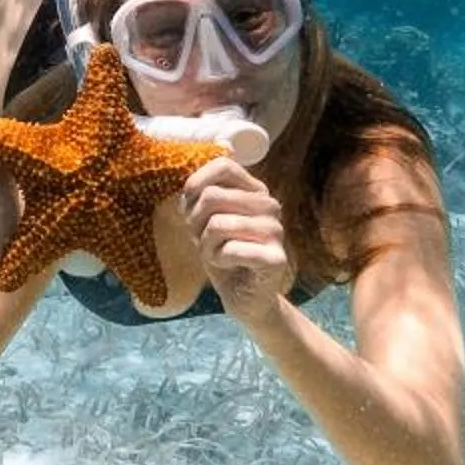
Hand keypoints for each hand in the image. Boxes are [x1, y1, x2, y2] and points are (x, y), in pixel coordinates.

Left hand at [179, 159, 293, 327]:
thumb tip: (194, 177)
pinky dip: (218, 259)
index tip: (189, 208)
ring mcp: (276, 231)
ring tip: (216, 255)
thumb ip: (201, 196)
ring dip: (206, 245)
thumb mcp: (206, 221)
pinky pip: (230, 249)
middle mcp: (269, 206)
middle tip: (204, 240)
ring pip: (218, 224)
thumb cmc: (225, 256)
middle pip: (212, 196)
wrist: (245, 298)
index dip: (196, 184)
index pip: (223, 166)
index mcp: (255, 191)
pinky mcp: (275, 258)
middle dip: (195, 222)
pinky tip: (228, 266)